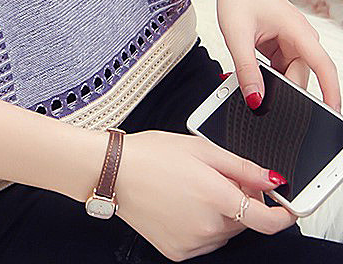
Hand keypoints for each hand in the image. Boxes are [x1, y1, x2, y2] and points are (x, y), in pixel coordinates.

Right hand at [113, 130, 295, 260]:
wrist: (112, 171)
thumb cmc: (150, 154)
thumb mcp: (198, 147)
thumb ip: (240, 165)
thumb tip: (272, 179)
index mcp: (215, 195)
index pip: (265, 220)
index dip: (282, 216)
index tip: (286, 210)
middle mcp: (206, 225)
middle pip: (243, 221)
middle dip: (239, 202)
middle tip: (216, 178)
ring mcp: (192, 242)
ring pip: (223, 232)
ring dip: (220, 215)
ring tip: (191, 189)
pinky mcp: (178, 251)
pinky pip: (203, 242)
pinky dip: (200, 227)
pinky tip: (180, 205)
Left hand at [215, 0, 340, 112]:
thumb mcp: (236, 36)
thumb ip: (246, 69)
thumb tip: (256, 98)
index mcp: (297, 30)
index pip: (323, 66)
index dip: (330, 92)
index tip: (332, 112)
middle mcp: (299, 36)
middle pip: (300, 76)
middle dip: (283, 90)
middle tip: (258, 98)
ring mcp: (290, 41)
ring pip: (288, 74)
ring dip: (272, 81)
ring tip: (250, 79)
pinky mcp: (279, 45)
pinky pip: (278, 68)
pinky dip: (266, 74)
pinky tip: (252, 73)